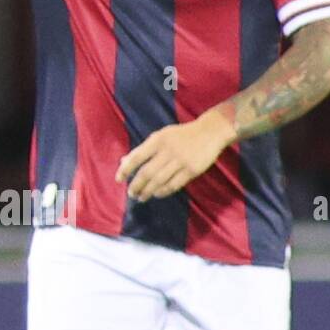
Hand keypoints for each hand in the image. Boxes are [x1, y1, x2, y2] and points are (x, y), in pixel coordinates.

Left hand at [115, 110, 236, 201]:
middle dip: (136, 185)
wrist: (210, 131)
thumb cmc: (182, 135)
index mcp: (158, 140)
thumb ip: (143, 149)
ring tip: (142, 197)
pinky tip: (157, 194)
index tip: (118, 180)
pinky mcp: (192, 170)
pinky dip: (163, 192)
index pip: (136, 157)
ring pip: (159, 181)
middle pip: (147, 173)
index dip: (125, 170)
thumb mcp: (161, 136)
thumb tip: (123, 161)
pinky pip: (174, 185)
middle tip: (131, 194)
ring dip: (148, 191)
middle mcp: (168, 150)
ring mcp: (181, 161)